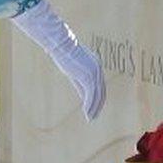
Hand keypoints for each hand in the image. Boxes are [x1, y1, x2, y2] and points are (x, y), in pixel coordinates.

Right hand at [9, 0, 105, 120]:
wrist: (60, 44)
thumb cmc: (63, 53)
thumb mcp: (72, 69)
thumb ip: (79, 80)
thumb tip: (82, 93)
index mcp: (96, 65)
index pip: (100, 85)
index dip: (98, 98)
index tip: (95, 108)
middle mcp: (98, 69)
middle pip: (102, 91)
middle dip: (98, 105)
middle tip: (93, 116)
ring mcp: (94, 73)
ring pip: (97, 96)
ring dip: (94, 108)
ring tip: (90, 118)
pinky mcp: (88, 77)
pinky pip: (91, 95)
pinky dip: (89, 106)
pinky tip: (87, 114)